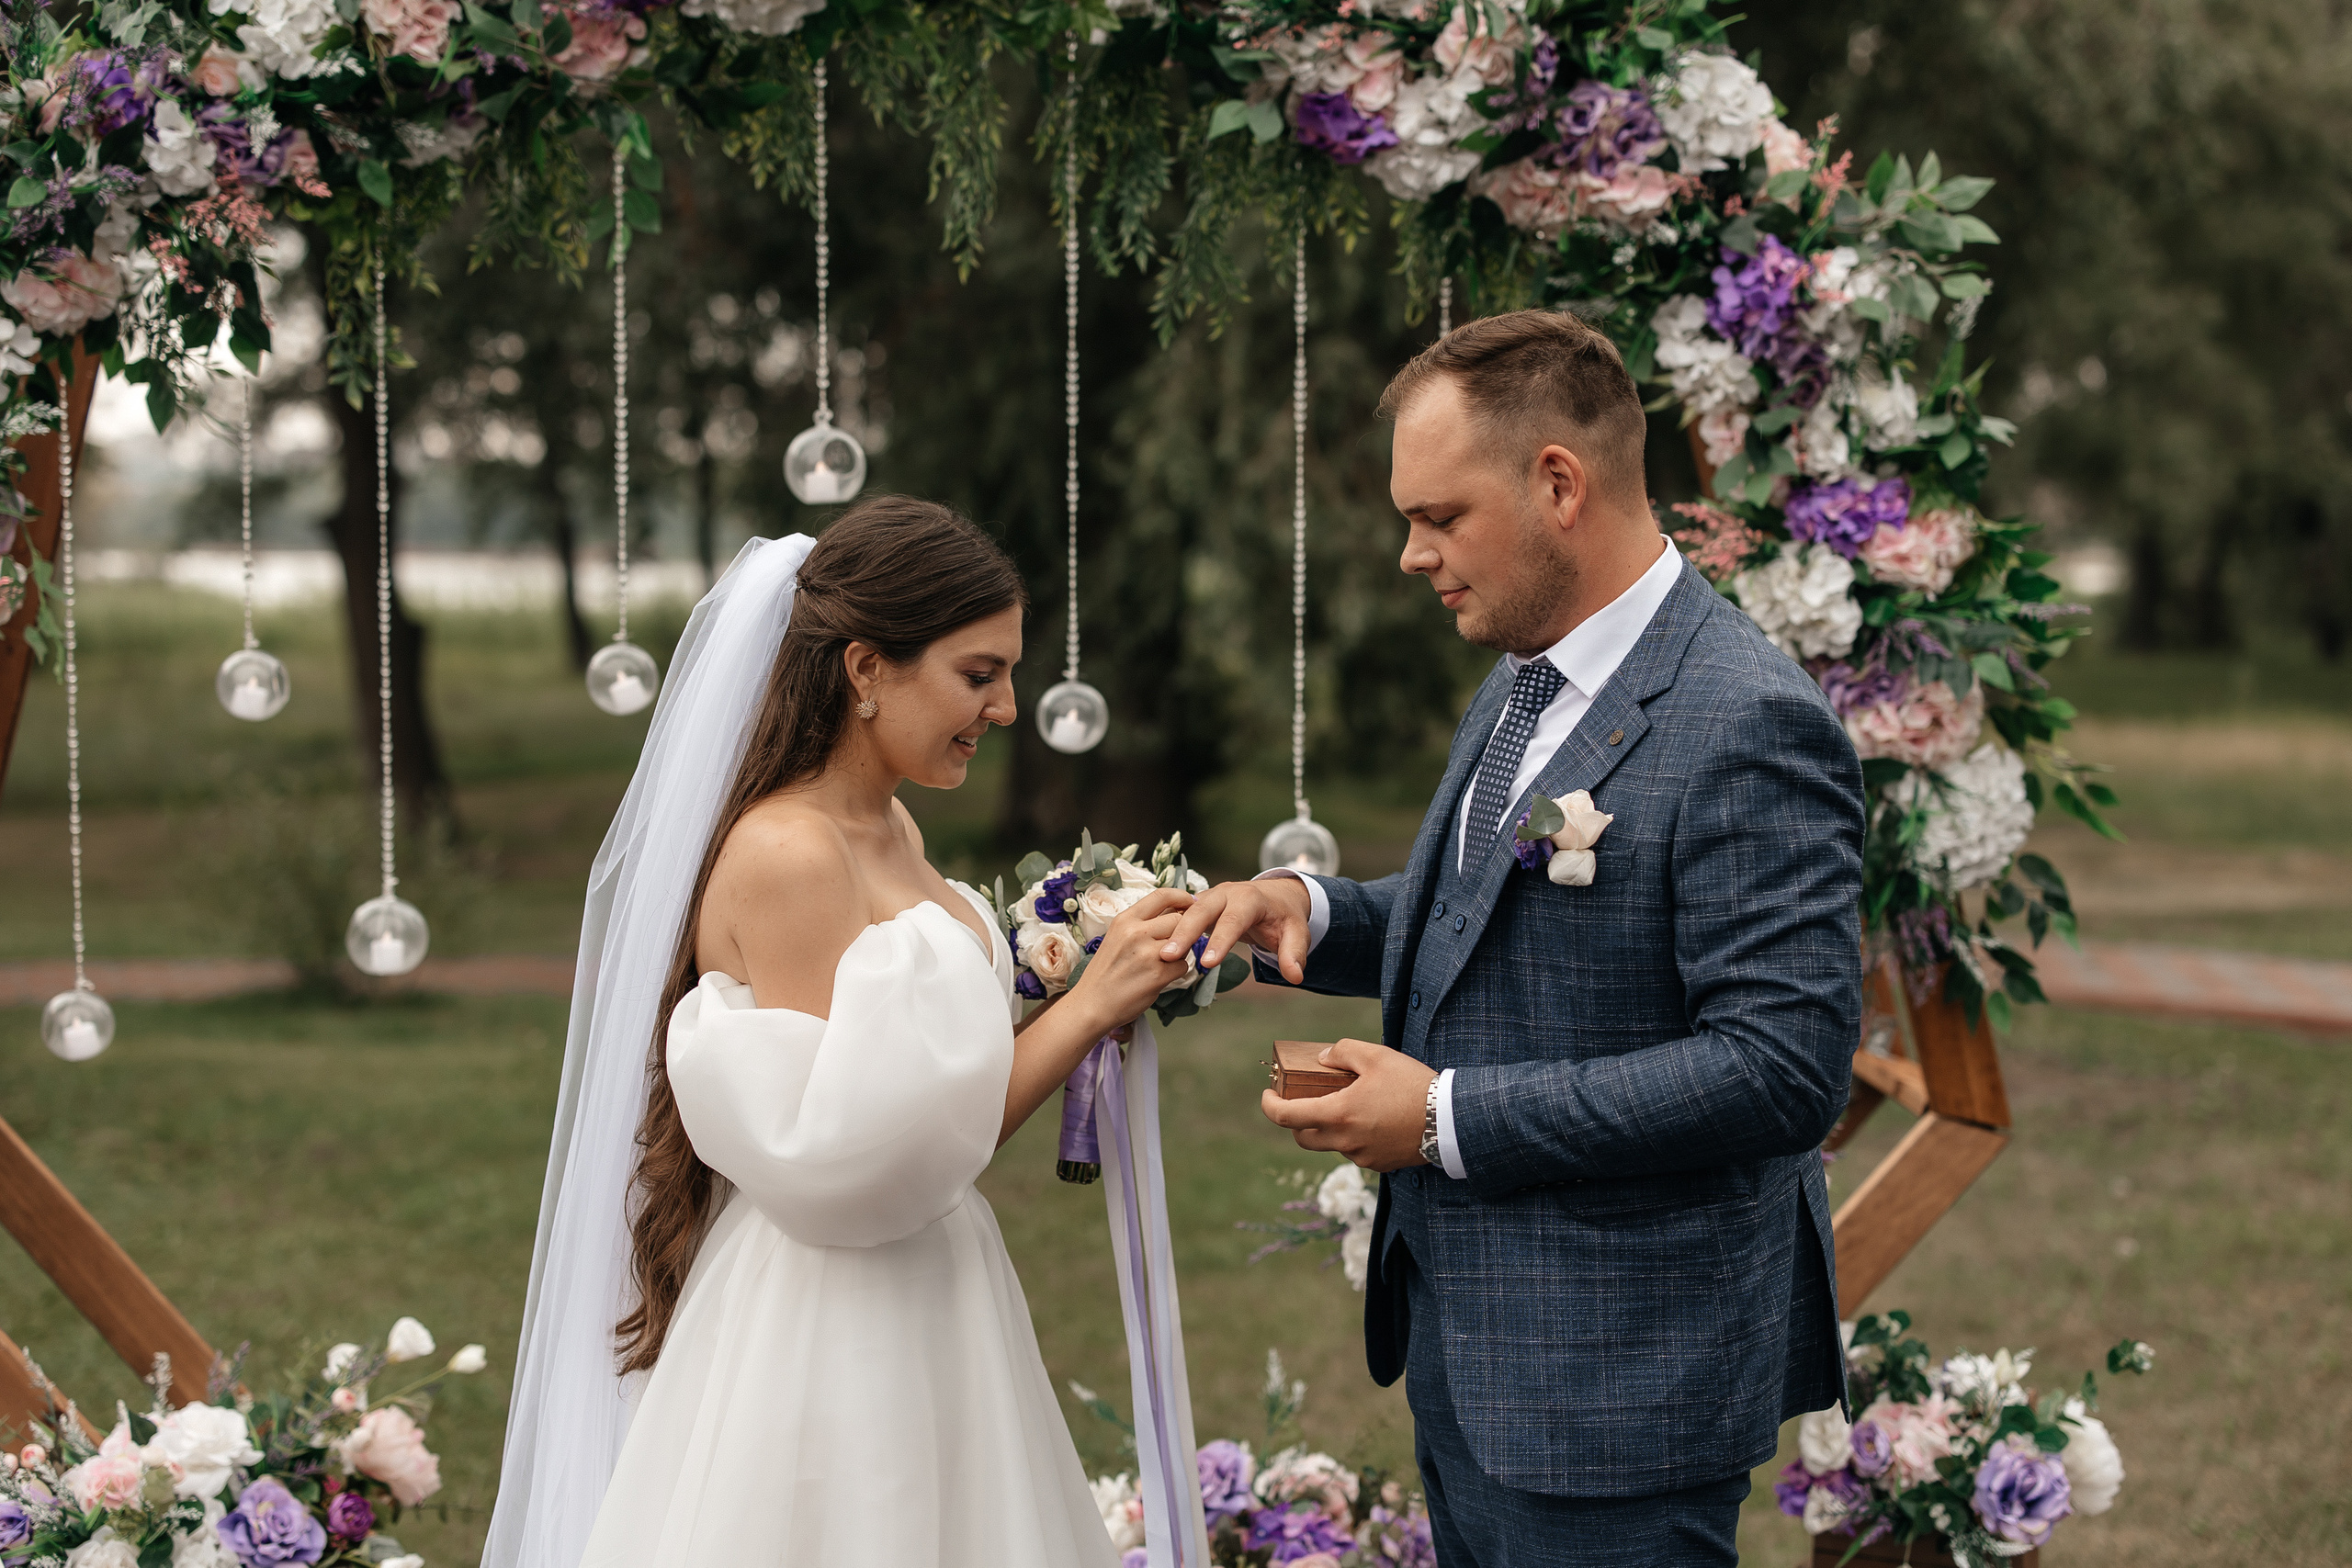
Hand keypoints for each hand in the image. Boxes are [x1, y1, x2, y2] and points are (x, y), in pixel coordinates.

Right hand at [1069, 889, 1197, 1031]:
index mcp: (1125, 920)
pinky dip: (1176, 972)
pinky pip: (1183, 965)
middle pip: (1178, 919)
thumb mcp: (1116, 938)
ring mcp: (1148, 953)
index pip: (1161, 895)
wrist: (1091, 1004)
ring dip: (1180, 952)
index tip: (1191, 902)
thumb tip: (1174, 914)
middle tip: (1175, 943)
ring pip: (1184, 943)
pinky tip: (1158, 977)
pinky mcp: (1158, 974)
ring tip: (1162, 962)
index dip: (1182, 896)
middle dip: (1183, 931)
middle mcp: (1136, 932)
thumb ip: (1142, 925)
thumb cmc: (1105, 973)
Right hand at [1159, 876, 1312, 984]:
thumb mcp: (1297, 934)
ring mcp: (1211, 896)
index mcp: (1251, 898)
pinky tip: (1157, 947)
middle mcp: (1227, 893)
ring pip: (1187, 910)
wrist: (1277, 896)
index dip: (1220, 941)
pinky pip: (1183, 912)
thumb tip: (1294, 977)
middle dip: (1185, 932)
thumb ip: (1294, 954)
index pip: (1234, 920)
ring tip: (1159, 954)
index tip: (1208, 963)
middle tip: (1169, 955)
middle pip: (1202, 910)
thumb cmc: (1285, 918)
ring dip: (1173, 930)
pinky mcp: (1201, 904)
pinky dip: (1170, 927)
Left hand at [1259, 1038, 1435, 1172]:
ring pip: (1332, 1144)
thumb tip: (1322, 1060)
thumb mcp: (1376, 1056)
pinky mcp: (1379, 1165)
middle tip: (1305, 1100)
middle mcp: (1345, 1142)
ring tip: (1352, 1103)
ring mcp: (1362, 1157)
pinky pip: (1355, 1151)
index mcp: (1338, 1114)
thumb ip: (1342, 1052)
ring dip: (1330, 1126)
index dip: (1269, 1106)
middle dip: (1296, 1120)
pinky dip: (1354, 1136)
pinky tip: (1374, 1119)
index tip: (1268, 1095)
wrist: (1451, 1119)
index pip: (1285, 1117)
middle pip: (1303, 1137)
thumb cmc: (1412, 1084)